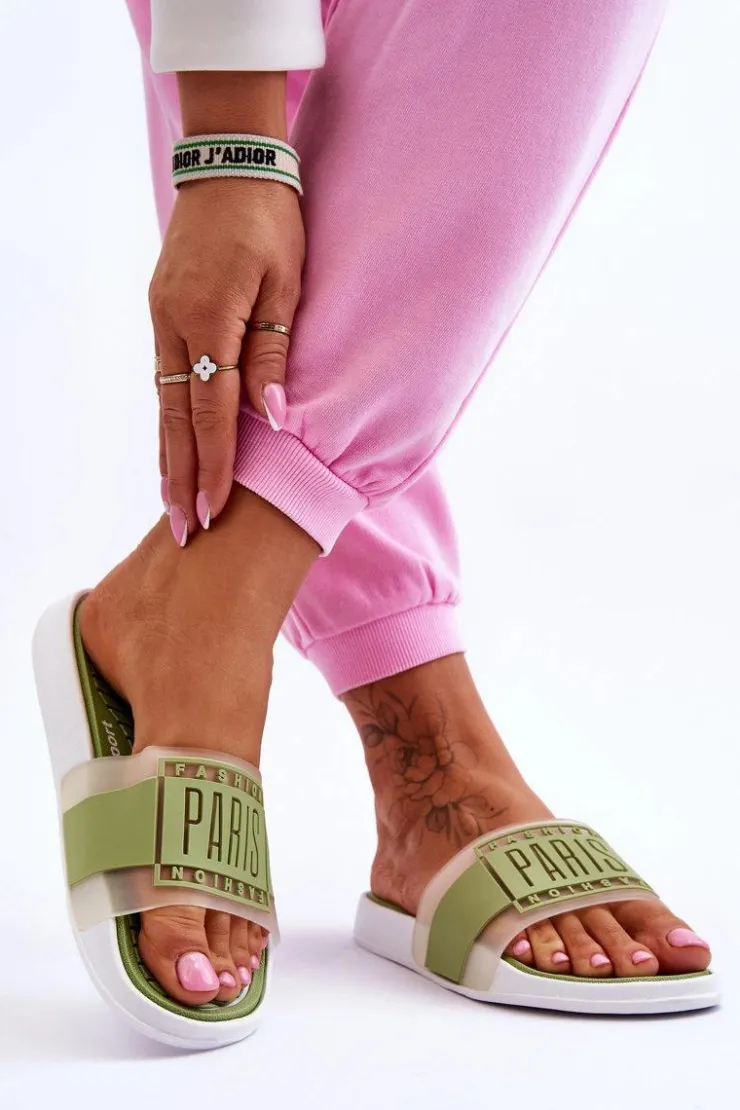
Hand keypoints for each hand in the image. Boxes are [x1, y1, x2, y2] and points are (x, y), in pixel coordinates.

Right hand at [150, 174, 304, 543]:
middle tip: (181, 530)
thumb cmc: (272, 221)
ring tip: (172, 501)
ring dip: (169, 453)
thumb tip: (271, 420)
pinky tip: (171, 444)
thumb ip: (274, 354)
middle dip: (179, 476)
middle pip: (175, 417)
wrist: (230, 165)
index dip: (212, 465)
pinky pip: (164, 377)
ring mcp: (161, 316)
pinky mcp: (161, 310)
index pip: (211, 410)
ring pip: (163, 401)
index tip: (211, 510)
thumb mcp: (287, 285)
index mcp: (209, 318)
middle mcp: (174, 323)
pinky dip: (168, 418)